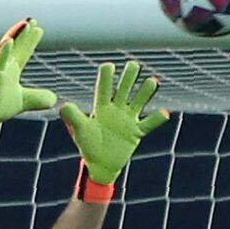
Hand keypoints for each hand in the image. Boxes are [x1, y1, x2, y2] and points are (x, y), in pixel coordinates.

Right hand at [0, 18, 58, 134]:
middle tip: (32, 20)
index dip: (30, 41)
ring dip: (15, 36)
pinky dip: (3, 51)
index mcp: (11, 71)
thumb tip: (54, 98)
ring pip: (7, 50)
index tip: (39, 29)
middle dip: (24, 33)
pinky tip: (9, 40)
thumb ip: (38, 98)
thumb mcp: (25, 102)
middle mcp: (4, 68)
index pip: (23, 52)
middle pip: (16, 46)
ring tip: (25, 24)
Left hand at [59, 60, 170, 184]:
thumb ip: (73, 118)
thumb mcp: (80, 131)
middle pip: (123, 90)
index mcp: (101, 108)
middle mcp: (116, 110)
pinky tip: (165, 113)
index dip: (106, 78)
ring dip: (145, 93)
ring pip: (138, 102)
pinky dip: (156, 119)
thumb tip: (64, 106)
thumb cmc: (89, 145)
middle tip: (134, 64)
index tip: (109, 66)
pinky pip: (148, 124)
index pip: (104, 89)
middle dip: (128, 78)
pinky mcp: (136, 132)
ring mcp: (127, 120)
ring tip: (153, 81)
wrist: (100, 164)